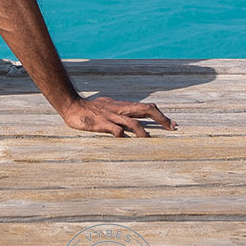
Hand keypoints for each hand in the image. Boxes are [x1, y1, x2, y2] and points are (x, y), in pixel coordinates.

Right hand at [58, 94, 174, 136]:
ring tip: (150, 141)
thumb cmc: (90, 110)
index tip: (173, 125)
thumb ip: (120, 115)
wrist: (71, 105)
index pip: (146, 108)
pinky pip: (114, 129)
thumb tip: (130, 125)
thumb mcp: (108, 108)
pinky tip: (124, 140)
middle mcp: (120, 109)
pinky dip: (121, 134)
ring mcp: (111, 116)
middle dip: (161, 119)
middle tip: (172, 128)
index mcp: (123, 106)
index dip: (161, 116)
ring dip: (143, 132)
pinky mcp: (101, 123)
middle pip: (145, 110)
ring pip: (132, 122)